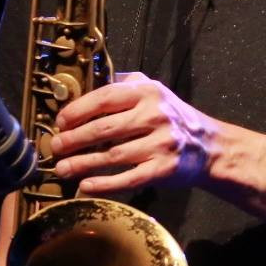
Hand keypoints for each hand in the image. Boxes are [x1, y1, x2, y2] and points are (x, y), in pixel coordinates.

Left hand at [50, 73, 214, 193]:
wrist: (210, 147)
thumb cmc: (174, 118)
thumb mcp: (156, 91)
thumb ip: (126, 83)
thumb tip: (88, 79)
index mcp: (149, 93)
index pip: (105, 98)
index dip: (77, 110)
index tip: (60, 122)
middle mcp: (155, 116)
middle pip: (103, 128)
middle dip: (73, 139)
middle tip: (55, 147)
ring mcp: (161, 144)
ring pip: (112, 155)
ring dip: (81, 163)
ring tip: (62, 169)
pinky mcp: (164, 169)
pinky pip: (128, 178)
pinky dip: (104, 184)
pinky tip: (85, 186)